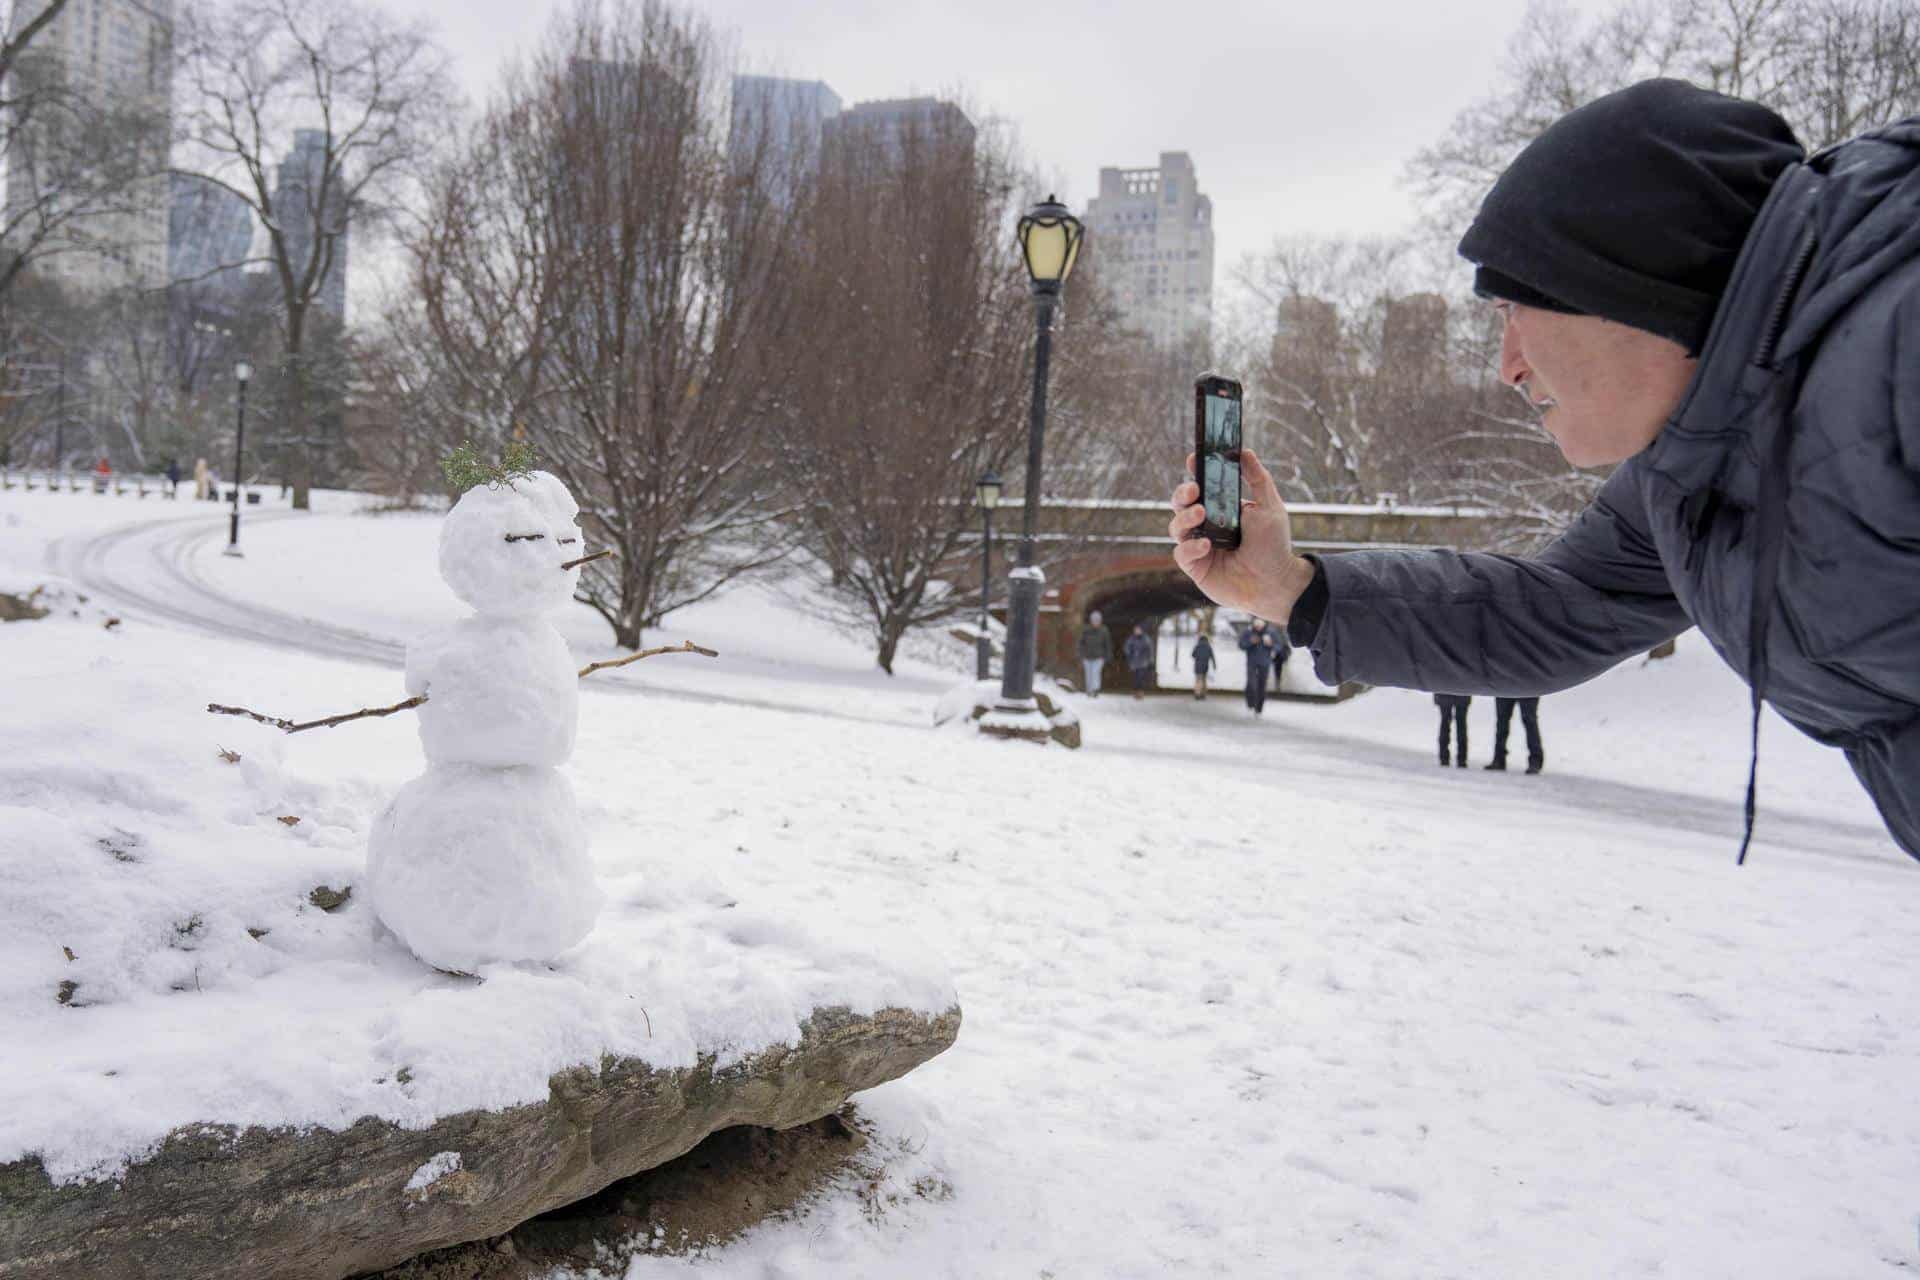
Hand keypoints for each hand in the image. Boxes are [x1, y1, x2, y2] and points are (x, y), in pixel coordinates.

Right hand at [1167, 447, 1315, 622]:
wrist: (1276, 583)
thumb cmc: (1273, 546)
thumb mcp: (1269, 506)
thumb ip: (1257, 478)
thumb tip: (1244, 451)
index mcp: (1220, 508)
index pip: (1201, 486)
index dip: (1194, 472)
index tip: (1194, 459)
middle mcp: (1205, 525)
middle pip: (1180, 503)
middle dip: (1182, 493)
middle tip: (1194, 490)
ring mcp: (1198, 546)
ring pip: (1176, 526)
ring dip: (1185, 517)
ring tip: (1201, 514)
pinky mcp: (1195, 567)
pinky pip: (1182, 553)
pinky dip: (1191, 547)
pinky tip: (1206, 545)